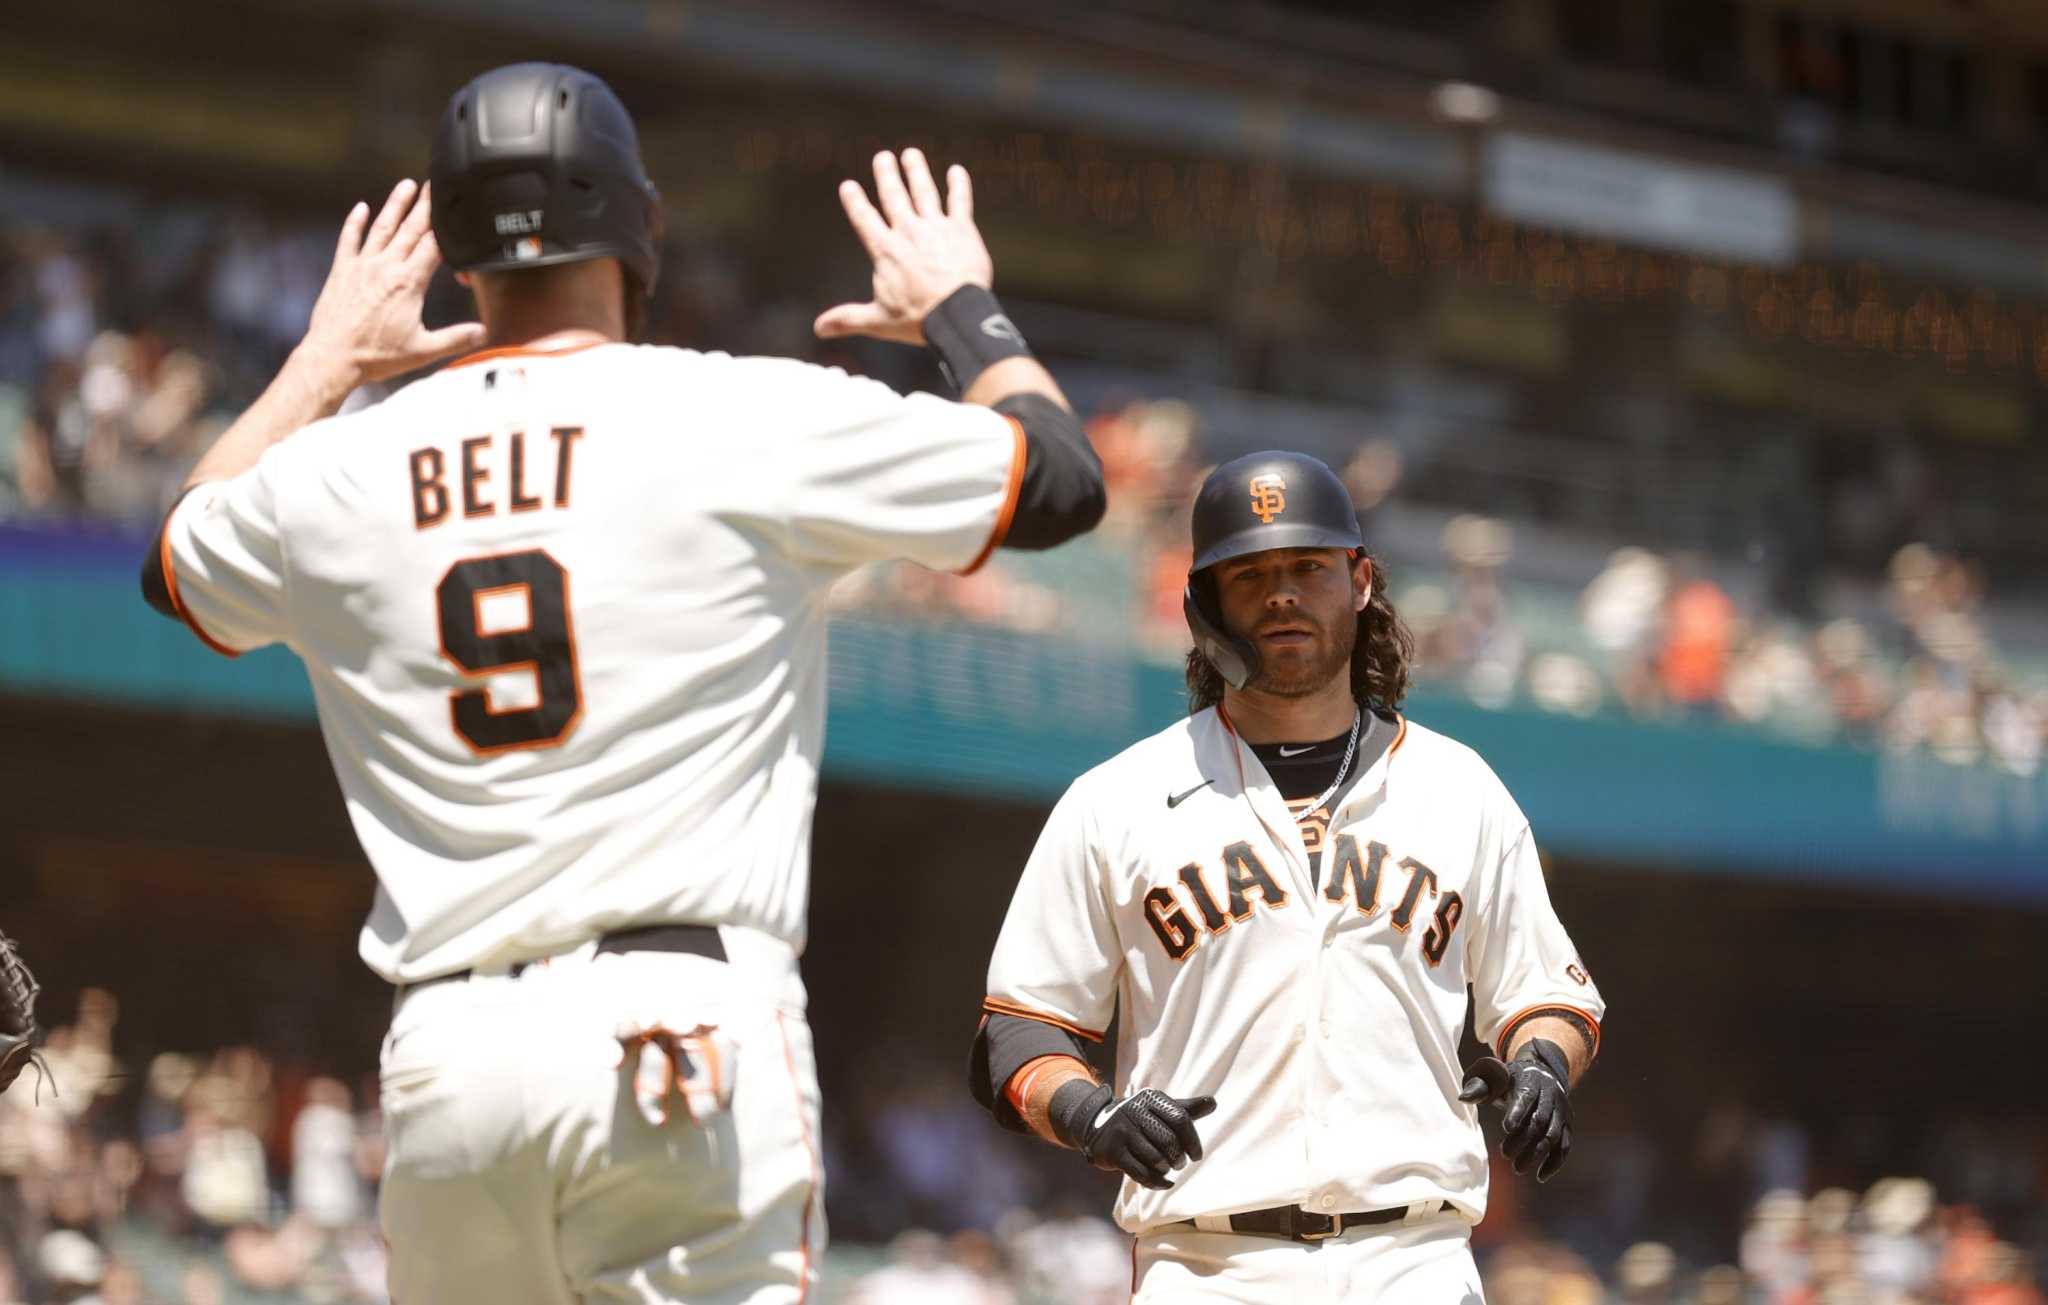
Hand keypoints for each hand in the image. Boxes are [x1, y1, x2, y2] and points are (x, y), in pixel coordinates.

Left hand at [298, 180, 485, 388]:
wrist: (333, 357)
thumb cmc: (377, 356)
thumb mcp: (423, 350)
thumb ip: (456, 339)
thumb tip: (483, 333)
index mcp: (408, 283)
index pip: (433, 246)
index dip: (445, 226)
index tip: (453, 207)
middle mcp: (385, 268)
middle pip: (410, 230)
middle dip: (424, 205)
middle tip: (434, 184)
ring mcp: (362, 266)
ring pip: (381, 228)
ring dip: (395, 205)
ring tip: (406, 185)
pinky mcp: (341, 271)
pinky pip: (348, 240)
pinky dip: (354, 223)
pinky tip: (360, 208)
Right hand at [814, 149, 992, 345]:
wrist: (957, 314)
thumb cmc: (919, 319)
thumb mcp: (878, 321)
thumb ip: (847, 319)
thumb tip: (819, 329)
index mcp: (886, 251)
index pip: (865, 219)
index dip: (855, 201)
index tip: (848, 185)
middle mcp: (908, 232)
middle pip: (894, 196)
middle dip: (887, 175)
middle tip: (882, 157)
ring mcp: (936, 228)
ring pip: (924, 192)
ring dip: (917, 171)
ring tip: (911, 154)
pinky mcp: (963, 230)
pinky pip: (960, 202)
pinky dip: (958, 185)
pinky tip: (956, 170)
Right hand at [1077, 1088, 1216, 1190]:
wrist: (1097, 1126)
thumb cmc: (1139, 1119)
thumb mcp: (1160, 1110)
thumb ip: (1186, 1109)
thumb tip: (1212, 1103)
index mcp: (1150, 1098)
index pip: (1180, 1118)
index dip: (1193, 1140)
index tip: (1196, 1156)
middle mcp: (1133, 1110)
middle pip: (1169, 1140)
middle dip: (1179, 1157)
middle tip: (1179, 1163)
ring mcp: (1121, 1131)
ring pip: (1155, 1158)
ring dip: (1166, 1169)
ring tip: (1166, 1168)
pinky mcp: (1111, 1151)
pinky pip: (1140, 1173)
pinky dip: (1157, 1182)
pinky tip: (1165, 1183)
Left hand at [1459, 1038, 1572, 1181]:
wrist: (1542, 1073)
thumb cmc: (1511, 1078)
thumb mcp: (1496, 1076)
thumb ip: (1480, 1086)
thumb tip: (1463, 1098)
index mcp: (1531, 1081)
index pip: (1526, 1097)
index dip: (1517, 1112)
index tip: (1506, 1128)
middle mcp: (1551, 1096)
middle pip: (1540, 1120)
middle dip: (1523, 1139)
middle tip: (1505, 1155)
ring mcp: (1562, 1112)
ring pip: (1553, 1135)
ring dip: (1536, 1154)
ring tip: (1517, 1168)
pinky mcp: (1567, 1126)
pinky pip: (1564, 1147)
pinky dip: (1554, 1163)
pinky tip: (1540, 1176)